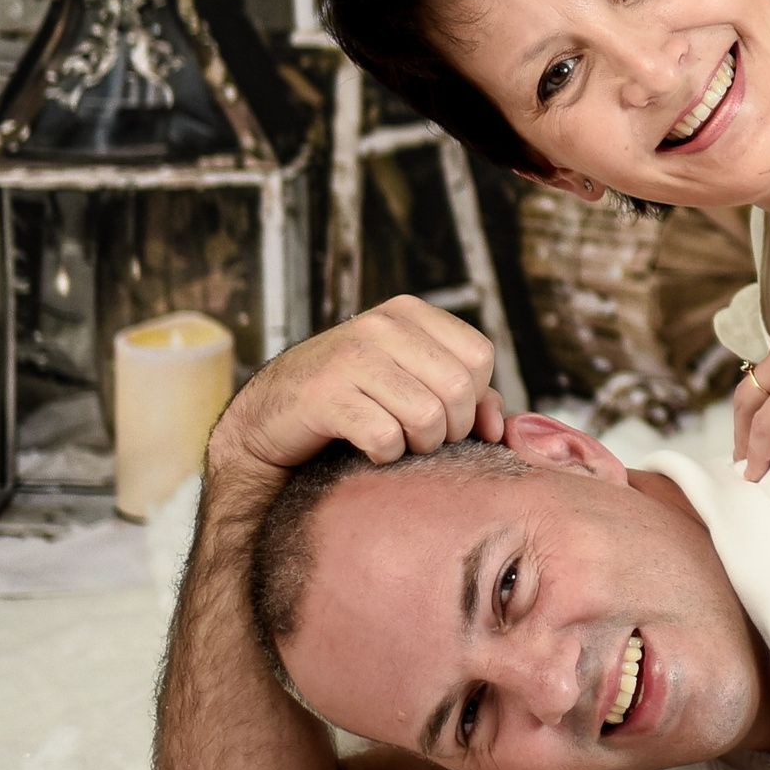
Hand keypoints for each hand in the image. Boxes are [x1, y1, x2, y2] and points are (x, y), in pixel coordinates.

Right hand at [206, 296, 504, 488]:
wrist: (270, 420)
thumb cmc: (353, 402)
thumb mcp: (413, 384)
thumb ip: (468, 397)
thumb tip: (499, 427)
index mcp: (408, 313)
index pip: (479, 355)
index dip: (474, 396)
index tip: (450, 416)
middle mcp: (380, 325)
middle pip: (458, 388)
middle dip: (451, 428)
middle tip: (424, 440)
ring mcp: (349, 357)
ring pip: (426, 416)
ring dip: (419, 446)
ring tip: (398, 444)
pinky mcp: (323, 396)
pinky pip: (385, 437)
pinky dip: (384, 456)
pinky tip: (368, 450)